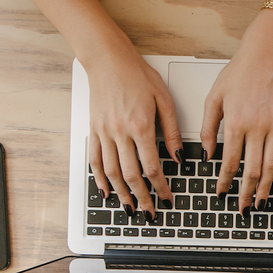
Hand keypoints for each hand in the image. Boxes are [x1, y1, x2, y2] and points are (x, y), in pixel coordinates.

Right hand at [87, 49, 182, 211]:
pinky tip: (106, 191)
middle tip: (149, 212)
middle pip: (131, 175)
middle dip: (142, 197)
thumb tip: (179, 156)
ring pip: (112, 172)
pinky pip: (95, 160)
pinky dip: (100, 179)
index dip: (160, 187)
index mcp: (141, 125)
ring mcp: (104, 132)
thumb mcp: (164, 99)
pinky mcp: (94, 130)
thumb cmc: (137, 75)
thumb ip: (172, 130)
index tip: (166, 198)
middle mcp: (120, 132)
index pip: (152, 167)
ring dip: (122, 194)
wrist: (108, 60)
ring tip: (130, 207)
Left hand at [199, 16, 272, 209]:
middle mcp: (257, 128)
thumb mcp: (214, 98)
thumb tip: (208, 154)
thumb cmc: (239, 73)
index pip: (229, 162)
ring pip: (272, 165)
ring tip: (261, 202)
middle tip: (242, 208)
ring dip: (266, 187)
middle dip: (245, 192)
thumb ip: (208, 128)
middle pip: (252, 169)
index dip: (225, 181)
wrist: (266, 55)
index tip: (221, 192)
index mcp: (236, 123)